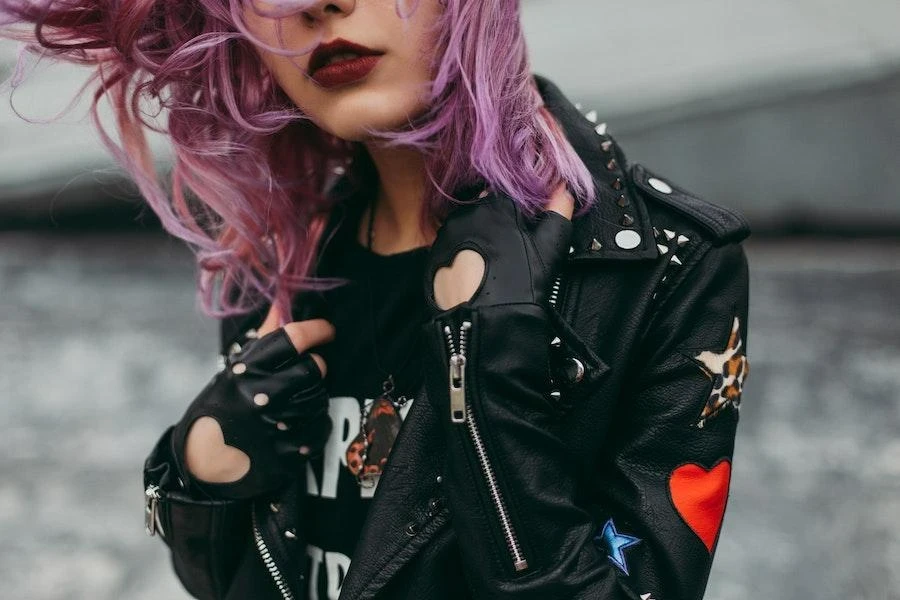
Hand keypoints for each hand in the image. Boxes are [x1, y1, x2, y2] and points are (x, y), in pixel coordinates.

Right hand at [172, 302, 335, 499]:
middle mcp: (260, 397)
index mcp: (246, 371)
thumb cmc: (225, 406)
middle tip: (303, 375)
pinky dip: (315, 425)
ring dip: (313, 397)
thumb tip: (282, 301)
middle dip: (314, 368)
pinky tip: (297, 424)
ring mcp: (275, 427)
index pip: (293, 338)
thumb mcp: (236, 368)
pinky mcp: (288, 453)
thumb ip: (264, 337)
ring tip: (294, 402)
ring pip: (319, 398)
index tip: (326, 330)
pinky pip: (321, 428)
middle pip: (314, 369)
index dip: (317, 330)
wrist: (207, 460)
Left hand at [427, 182, 574, 312]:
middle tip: (511, 255)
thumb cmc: (521, 282)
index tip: (527, 236)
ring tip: (493, 268)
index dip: (520, 217)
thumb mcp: (549, 246)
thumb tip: (564, 188)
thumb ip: (559, 211)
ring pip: (465, 232)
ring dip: (477, 242)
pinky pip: (450, 252)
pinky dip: (461, 259)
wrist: (486, 321)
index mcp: (492, 204)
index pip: (508, 199)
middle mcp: (463, 214)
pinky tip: (474, 277)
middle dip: (497, 228)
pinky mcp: (431, 258)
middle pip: (484, 214)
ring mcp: (444, 236)